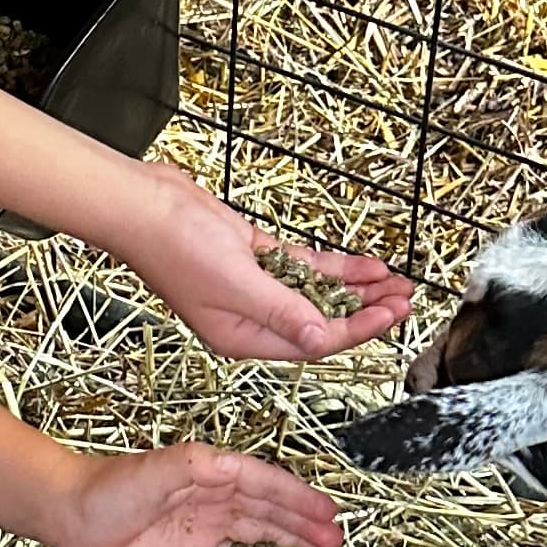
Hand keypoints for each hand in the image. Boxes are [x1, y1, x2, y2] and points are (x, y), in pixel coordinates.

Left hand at [47, 442, 345, 546]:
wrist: (69, 512)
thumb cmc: (104, 489)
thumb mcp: (149, 472)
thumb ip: (189, 466)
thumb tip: (230, 465)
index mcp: (210, 471)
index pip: (267, 483)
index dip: (301, 501)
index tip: (330, 517)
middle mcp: (213, 493)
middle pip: (272, 509)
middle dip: (307, 526)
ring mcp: (204, 518)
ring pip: (261, 531)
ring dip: (292, 544)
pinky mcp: (192, 541)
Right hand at [126, 167, 415, 364]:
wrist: (141, 205)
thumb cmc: (174, 246)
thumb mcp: (236, 283)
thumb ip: (283, 311)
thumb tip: (321, 338)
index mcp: (243, 337)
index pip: (315, 342)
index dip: (358, 329)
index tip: (392, 314)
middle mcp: (251, 318)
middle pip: (322, 322)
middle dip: (366, 312)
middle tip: (405, 300)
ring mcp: (253, 288)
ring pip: (318, 295)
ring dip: (357, 290)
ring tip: (396, 283)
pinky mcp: (253, 258)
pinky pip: (304, 270)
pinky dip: (335, 269)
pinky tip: (365, 265)